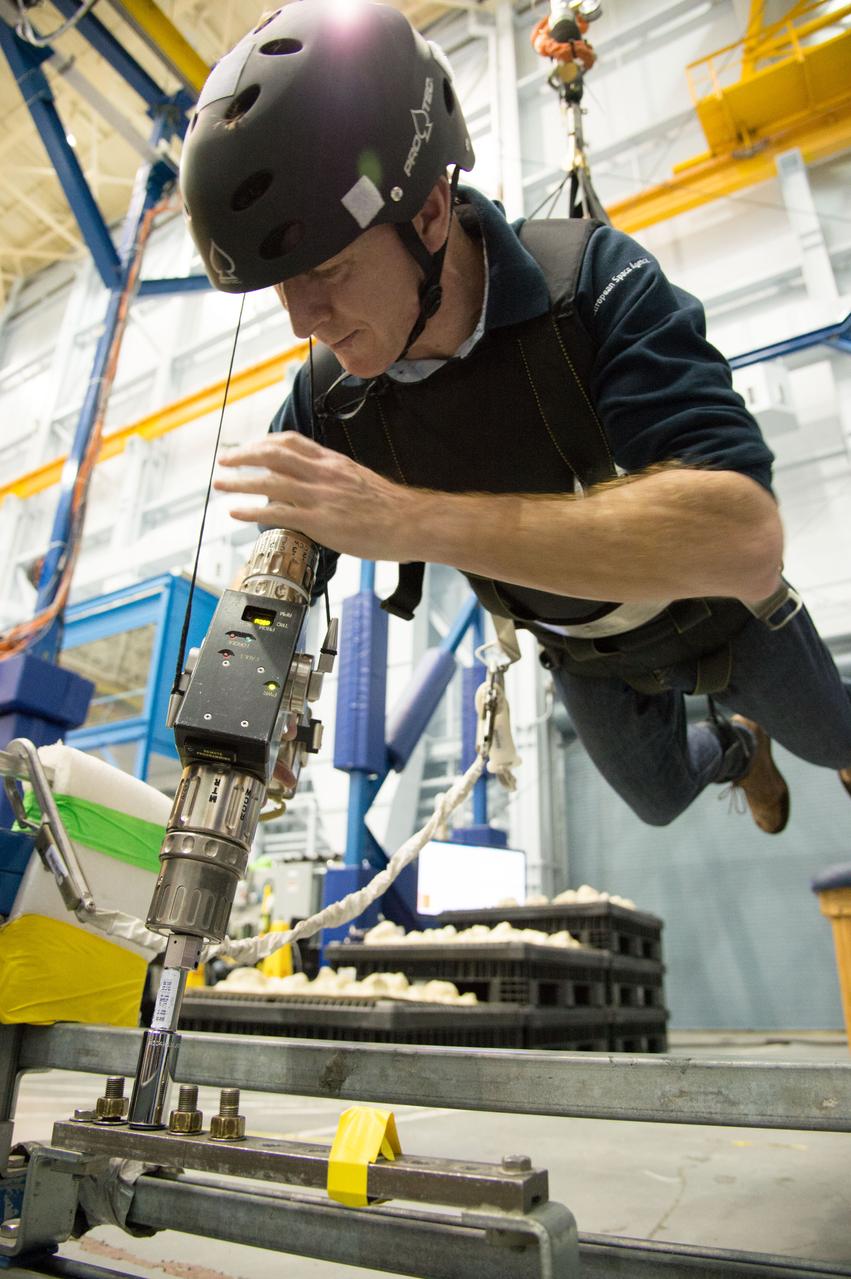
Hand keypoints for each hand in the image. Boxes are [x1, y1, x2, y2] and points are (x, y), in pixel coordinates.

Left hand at [214, 433, 414, 561]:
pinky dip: (251, 510)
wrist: (411, 522)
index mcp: (333, 462)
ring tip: (221, 483)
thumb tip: (319, 488)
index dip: (265, 442)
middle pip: (274, 454)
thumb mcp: (360, 482)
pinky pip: (276, 511)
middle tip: (225, 459)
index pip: (291, 441)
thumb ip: (336, 480)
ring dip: (239, 481)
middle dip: (244, 454)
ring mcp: (319, 496)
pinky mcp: (319, 520)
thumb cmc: (392, 509)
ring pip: (269, 480)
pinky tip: (236, 511)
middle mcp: (323, 473)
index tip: (251, 447)